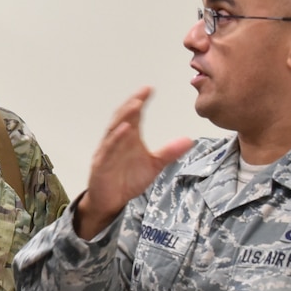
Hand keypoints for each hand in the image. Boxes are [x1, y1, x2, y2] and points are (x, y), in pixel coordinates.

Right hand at [75, 88, 193, 238]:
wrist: (111, 202)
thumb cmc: (128, 180)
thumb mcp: (154, 166)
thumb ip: (169, 152)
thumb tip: (189, 140)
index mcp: (129, 138)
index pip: (134, 115)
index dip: (140, 101)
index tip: (149, 89)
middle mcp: (117, 140)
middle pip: (122, 117)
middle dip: (132, 104)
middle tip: (142, 93)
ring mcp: (107, 151)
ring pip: (114, 130)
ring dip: (124, 117)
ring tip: (135, 105)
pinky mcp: (101, 164)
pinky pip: (109, 149)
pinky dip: (116, 139)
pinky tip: (125, 130)